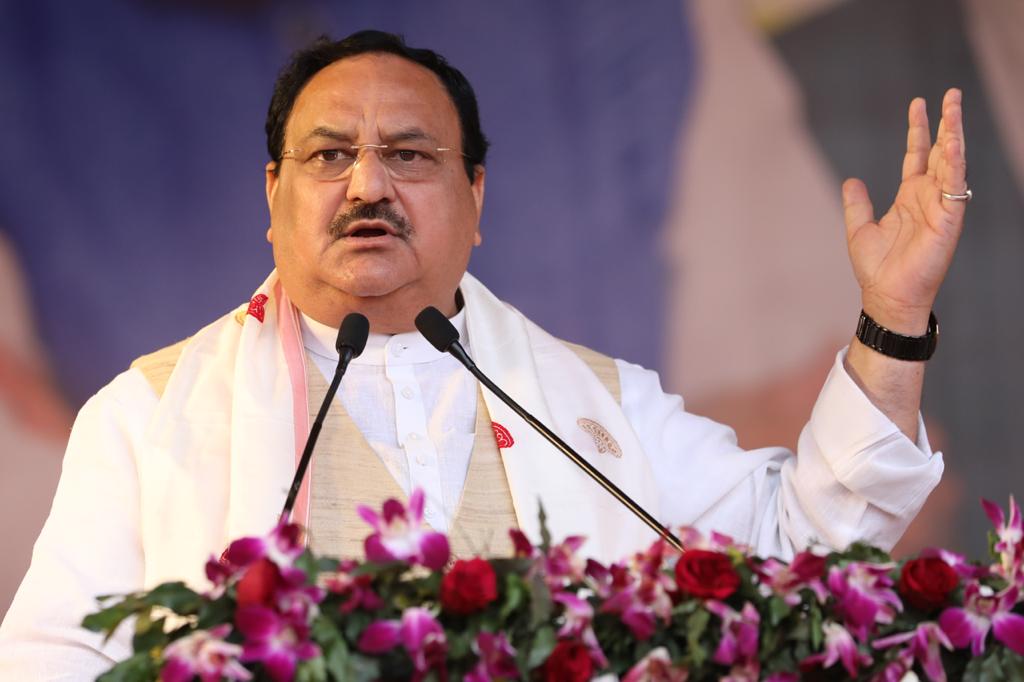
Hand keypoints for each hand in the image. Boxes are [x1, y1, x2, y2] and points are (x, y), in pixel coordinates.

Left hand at [842, 88, 966, 333]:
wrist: (886, 296)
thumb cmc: (876, 270)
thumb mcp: (859, 229)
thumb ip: (857, 204)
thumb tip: (851, 181)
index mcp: (909, 198)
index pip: (917, 155)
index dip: (918, 129)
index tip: (919, 103)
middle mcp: (928, 198)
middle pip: (939, 152)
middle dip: (946, 123)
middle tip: (951, 94)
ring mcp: (940, 207)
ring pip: (950, 163)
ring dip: (954, 135)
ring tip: (954, 108)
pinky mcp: (949, 220)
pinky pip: (954, 186)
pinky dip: (954, 164)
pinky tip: (953, 143)